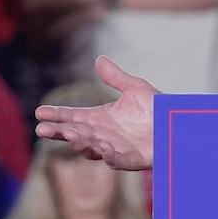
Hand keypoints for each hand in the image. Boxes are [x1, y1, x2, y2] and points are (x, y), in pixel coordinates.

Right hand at [35, 56, 157, 169]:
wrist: (177, 124)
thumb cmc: (157, 108)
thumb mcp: (135, 88)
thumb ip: (116, 77)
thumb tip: (99, 59)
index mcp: (101, 118)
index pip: (73, 116)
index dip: (57, 115)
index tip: (39, 112)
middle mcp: (103, 135)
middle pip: (75, 134)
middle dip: (59, 132)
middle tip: (42, 129)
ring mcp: (114, 148)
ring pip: (90, 148)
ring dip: (80, 142)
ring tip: (70, 133)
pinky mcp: (129, 159)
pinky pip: (115, 160)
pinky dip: (108, 155)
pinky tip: (101, 147)